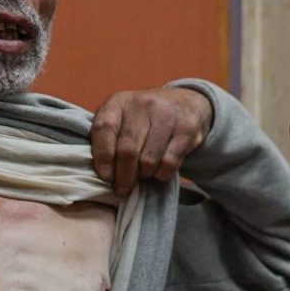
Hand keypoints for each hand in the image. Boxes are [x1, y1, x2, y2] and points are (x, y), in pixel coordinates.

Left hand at [90, 86, 214, 195]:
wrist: (186, 101)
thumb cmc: (146, 117)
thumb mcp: (122, 116)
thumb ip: (109, 137)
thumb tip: (103, 173)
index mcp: (119, 101)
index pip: (103, 129)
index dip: (102, 157)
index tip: (105, 177)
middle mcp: (143, 104)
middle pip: (127, 150)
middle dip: (123, 176)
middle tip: (122, 189)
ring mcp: (167, 115)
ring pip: (148, 159)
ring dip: (144, 175)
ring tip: (143, 174)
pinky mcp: (187, 129)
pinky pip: (169, 162)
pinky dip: (162, 174)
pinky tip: (159, 171)